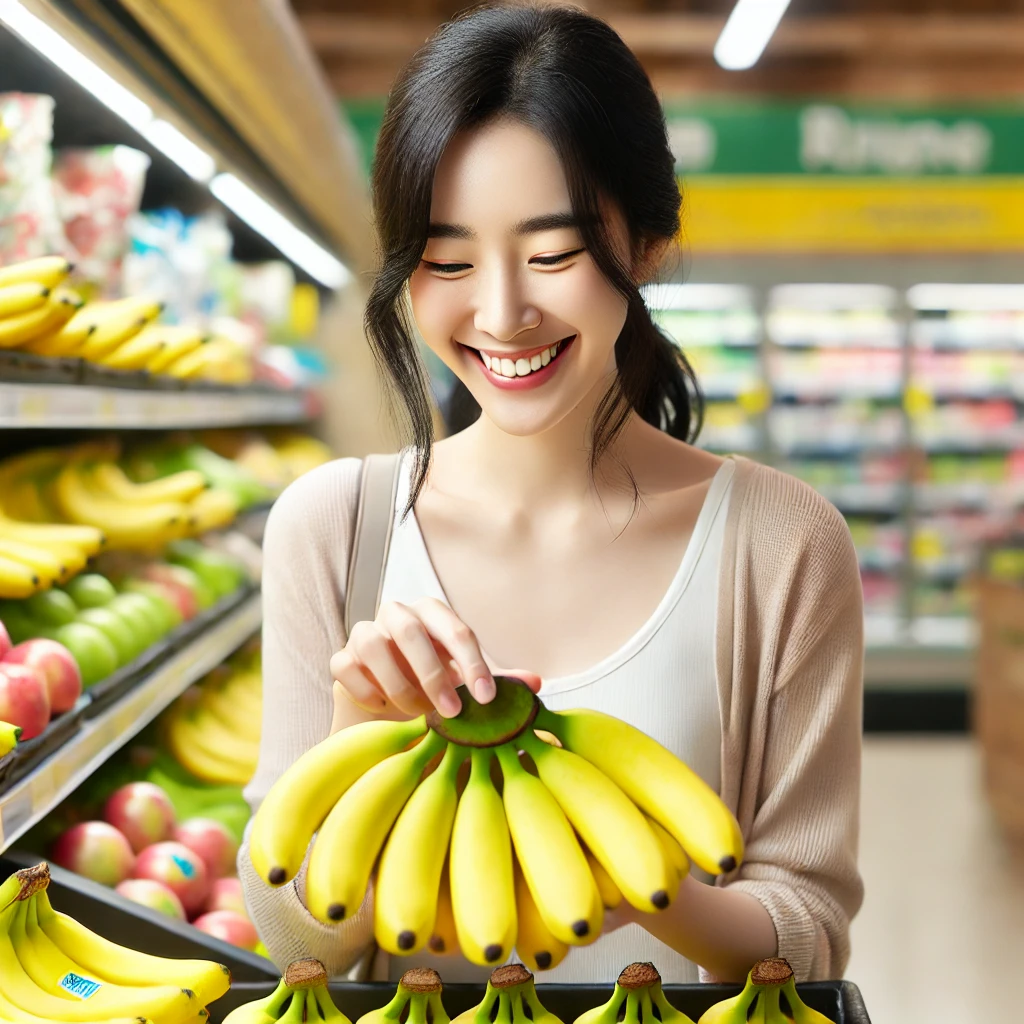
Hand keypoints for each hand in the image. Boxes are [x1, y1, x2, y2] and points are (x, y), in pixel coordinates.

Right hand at [329, 597, 541, 729]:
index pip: (456, 629)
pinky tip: (382, 709)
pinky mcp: (341, 660)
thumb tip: (536, 683)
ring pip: (373, 643)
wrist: (390, 712)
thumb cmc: (436, 689)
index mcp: (433, 615)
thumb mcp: (468, 687)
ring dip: (398, 684)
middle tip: (451, 713)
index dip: (474, 663)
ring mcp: (364, 635)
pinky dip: (366, 690)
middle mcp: (397, 616)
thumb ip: (499, 683)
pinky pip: (344, 666)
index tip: (487, 699)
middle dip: (433, 674)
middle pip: (410, 629)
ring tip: (417, 713)